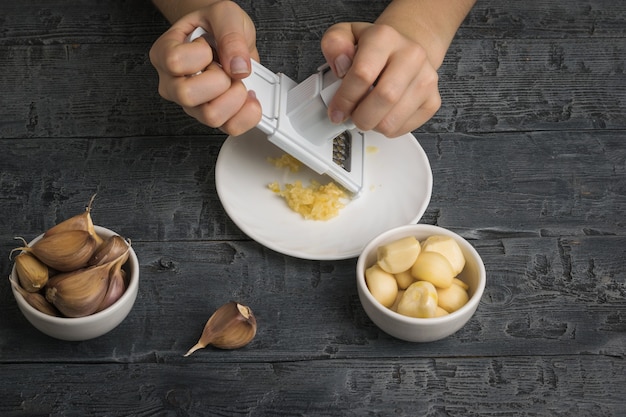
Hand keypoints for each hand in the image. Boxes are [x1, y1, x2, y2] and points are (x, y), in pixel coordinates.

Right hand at [149, 1, 260, 135]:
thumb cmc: (216, 27)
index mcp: (165, 54)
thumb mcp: (225, 15)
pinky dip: (247, 114)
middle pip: (188, 95)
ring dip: (234, 97)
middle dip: (219, 79)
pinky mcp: (212, 118)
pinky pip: (230, 127)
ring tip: (236, 81)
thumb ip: (231, 36)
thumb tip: (238, 67)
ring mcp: (192, 105)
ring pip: (210, 116)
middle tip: (225, 68)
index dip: (201, 54)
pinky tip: (248, 97)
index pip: (175, 62)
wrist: (227, 38)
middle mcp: (173, 84)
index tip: (209, 47)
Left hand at [321, 22, 441, 136]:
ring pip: (392, 120)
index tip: (336, 111)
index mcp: (385, 37)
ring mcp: (426, 79)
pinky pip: (403, 129)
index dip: (344, 99)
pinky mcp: (432, 101)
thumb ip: (334, 45)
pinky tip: (382, 115)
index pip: (363, 74)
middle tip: (351, 116)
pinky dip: (386, 129)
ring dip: (372, 125)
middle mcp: (411, 55)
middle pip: (384, 98)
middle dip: (360, 116)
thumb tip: (341, 64)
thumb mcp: (345, 36)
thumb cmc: (372, 49)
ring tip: (366, 114)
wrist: (403, 51)